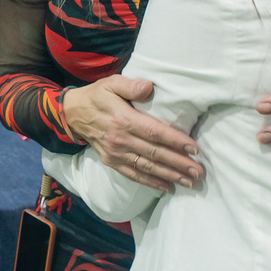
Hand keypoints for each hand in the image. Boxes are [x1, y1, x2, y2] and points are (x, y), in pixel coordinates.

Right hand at [62, 75, 202, 191]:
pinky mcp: (111, 162)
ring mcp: (115, 153)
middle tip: (199, 171)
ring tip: (189, 182)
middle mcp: (120, 139)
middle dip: (179, 163)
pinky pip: (133, 175)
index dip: (175, 141)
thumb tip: (149, 86)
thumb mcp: (111, 83)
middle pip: (154, 153)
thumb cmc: (97, 96)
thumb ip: (130, 85)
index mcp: (123, 120)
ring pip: (146, 167)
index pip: (154, 132)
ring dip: (169, 175)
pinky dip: (150, 182)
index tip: (194, 149)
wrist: (72, 114)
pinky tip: (167, 187)